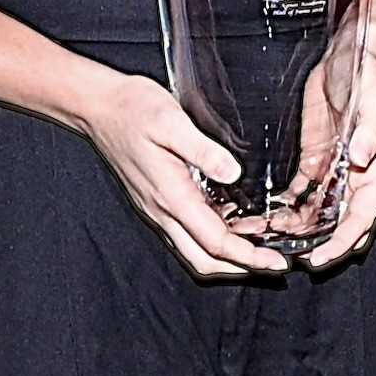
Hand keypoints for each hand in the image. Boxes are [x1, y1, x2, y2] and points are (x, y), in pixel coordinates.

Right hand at [73, 64, 296, 279]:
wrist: (98, 107)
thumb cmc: (133, 110)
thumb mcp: (171, 121)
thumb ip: (202, 150)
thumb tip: (233, 173)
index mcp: (171, 196)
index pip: (215, 242)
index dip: (249, 257)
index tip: (277, 261)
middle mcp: (163, 210)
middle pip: (204, 260)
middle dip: (241, 268)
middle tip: (275, 264)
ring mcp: (157, 209)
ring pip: (193, 252)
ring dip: (227, 259)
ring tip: (260, 249)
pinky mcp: (157, 201)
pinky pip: (185, 235)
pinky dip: (212, 242)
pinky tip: (233, 227)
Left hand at [271, 37, 375, 269]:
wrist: (353, 51)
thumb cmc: (370, 74)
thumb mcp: (374, 99)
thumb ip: (370, 129)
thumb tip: (360, 158)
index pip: (361, 217)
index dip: (341, 242)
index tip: (318, 258)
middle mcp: (357, 177)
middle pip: (338, 224)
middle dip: (315, 244)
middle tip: (284, 258)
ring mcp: (335, 171)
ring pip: (317, 213)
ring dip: (296, 229)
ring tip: (265, 240)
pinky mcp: (315, 160)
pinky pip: (301, 193)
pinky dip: (287, 207)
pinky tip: (265, 216)